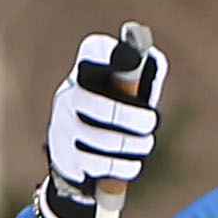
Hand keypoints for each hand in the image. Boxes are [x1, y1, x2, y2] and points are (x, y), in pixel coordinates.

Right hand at [37, 28, 167, 217]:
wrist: (72, 143)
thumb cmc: (110, 105)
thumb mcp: (121, 82)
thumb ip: (138, 69)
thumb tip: (155, 62)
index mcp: (83, 70)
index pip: (95, 51)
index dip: (115, 56)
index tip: (134, 68)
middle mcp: (67, 95)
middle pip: (106, 108)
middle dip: (136, 118)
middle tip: (151, 122)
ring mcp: (63, 127)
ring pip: (105, 140)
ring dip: (134, 145)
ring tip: (146, 144)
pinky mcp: (65, 156)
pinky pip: (98, 165)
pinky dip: (122, 167)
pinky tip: (134, 164)